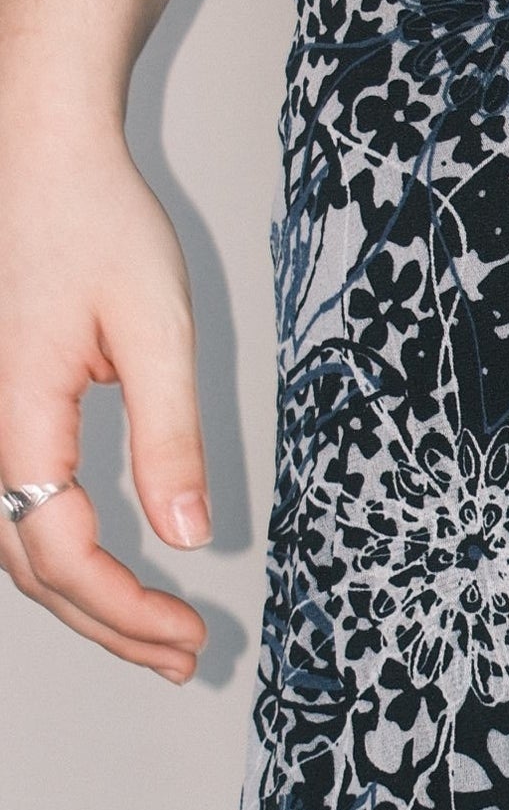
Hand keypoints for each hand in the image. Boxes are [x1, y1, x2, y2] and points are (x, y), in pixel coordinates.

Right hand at [0, 112, 209, 681]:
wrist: (36, 153)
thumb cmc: (96, 223)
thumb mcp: (157, 328)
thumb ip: (170, 436)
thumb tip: (187, 536)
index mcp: (16, 422)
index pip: (63, 556)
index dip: (125, 611)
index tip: (190, 633)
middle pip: (30, 570)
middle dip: (107, 625)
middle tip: (182, 655)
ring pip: (12, 547)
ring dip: (81, 599)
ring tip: (154, 634)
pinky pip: (10, 508)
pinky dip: (57, 554)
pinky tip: (106, 571)